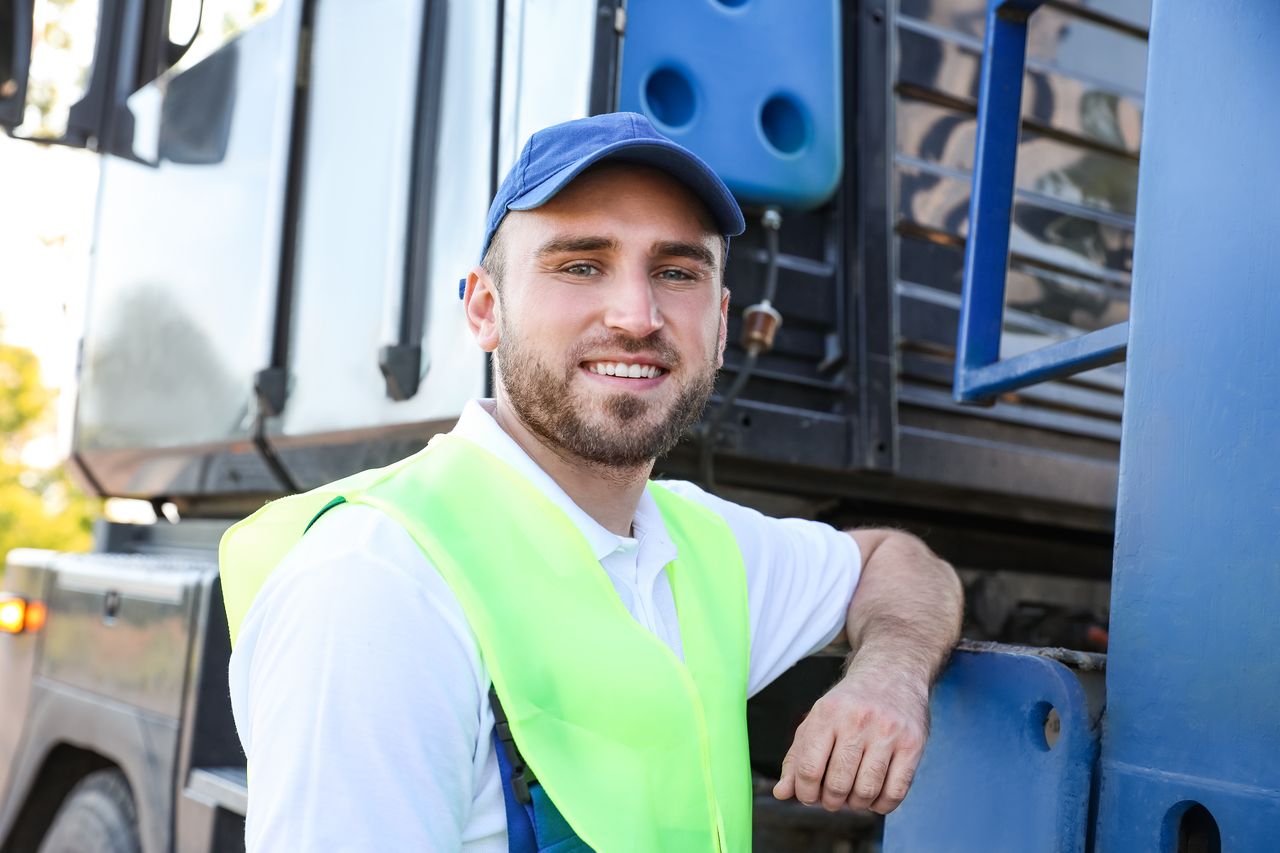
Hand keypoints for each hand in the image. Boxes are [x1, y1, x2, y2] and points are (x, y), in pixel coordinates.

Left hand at [772, 661, 928, 814]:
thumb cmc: (849, 704)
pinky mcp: (913, 743)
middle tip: (832, 799)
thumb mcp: (816, 720)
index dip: (805, 793)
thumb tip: (781, 793)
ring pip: (866, 791)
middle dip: (831, 802)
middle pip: (838, 784)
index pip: (809, 768)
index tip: (809, 796)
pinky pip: (896, 791)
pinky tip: (875, 797)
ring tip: (853, 797)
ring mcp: (888, 732)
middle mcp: (857, 720)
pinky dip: (882, 805)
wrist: (892, 673)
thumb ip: (797, 757)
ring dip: (856, 805)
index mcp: (827, 713)